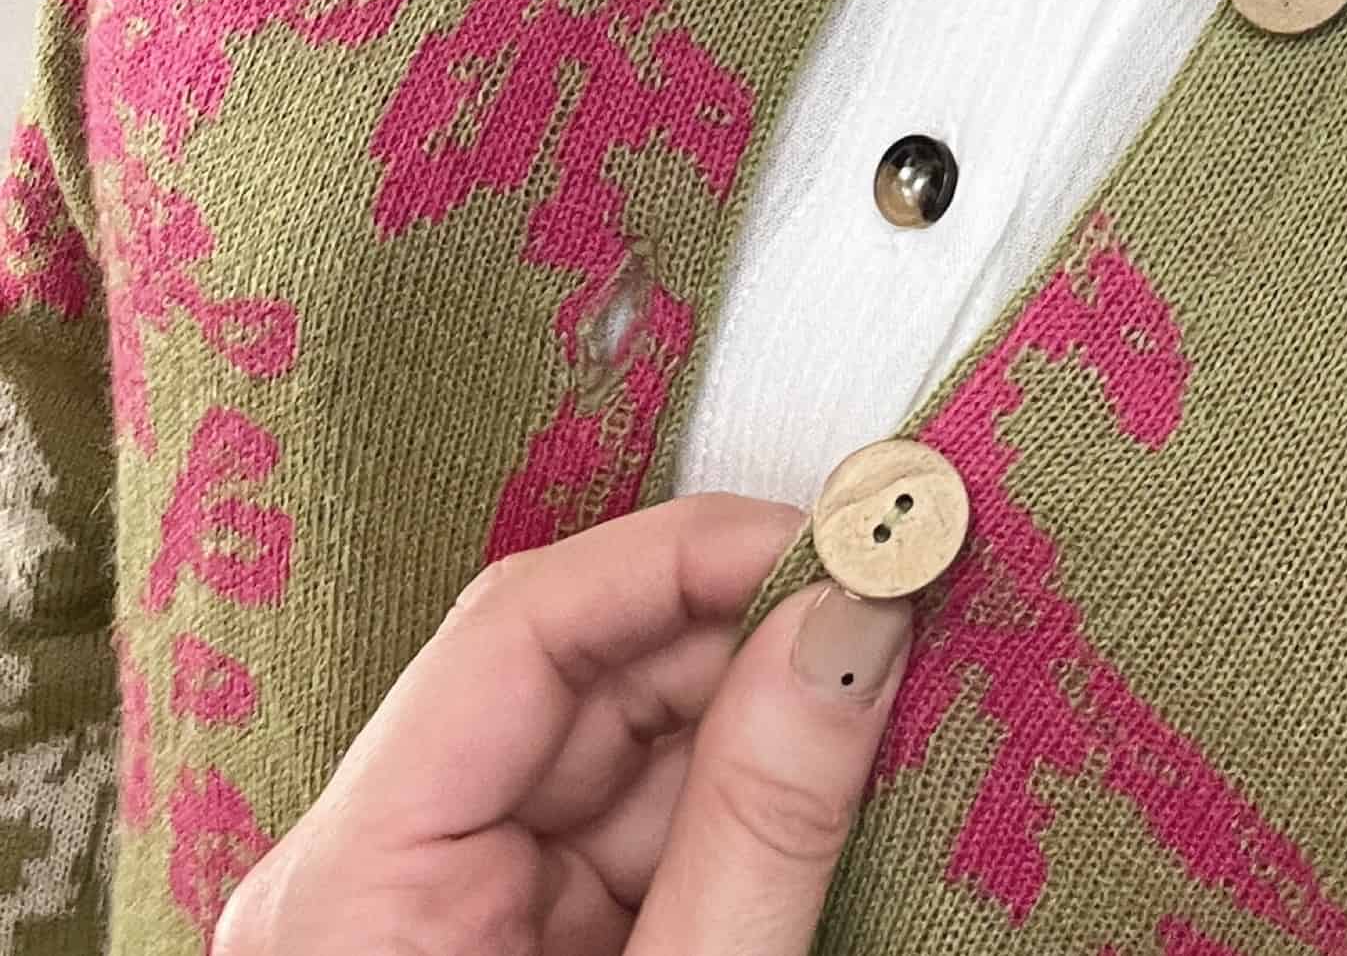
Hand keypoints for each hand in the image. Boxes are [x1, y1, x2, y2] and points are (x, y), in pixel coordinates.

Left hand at [217, 492, 915, 955]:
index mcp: (348, 893)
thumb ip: (758, 822)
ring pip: (630, 744)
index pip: (523, 624)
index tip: (838, 534)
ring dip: (765, 709)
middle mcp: (374, 881)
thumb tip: (848, 620)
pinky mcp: (508, 948)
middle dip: (750, 627)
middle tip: (895, 587)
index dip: (692, 552)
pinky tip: (836, 764)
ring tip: (891, 672)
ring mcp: (441, 916)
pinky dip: (746, 797)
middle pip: (584, 672)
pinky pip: (638, 826)